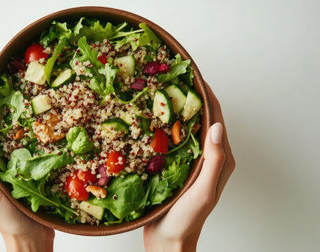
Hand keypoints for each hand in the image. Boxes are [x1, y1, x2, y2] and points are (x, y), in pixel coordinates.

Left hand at [0, 87, 54, 251]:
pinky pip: (26, 136)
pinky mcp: (25, 162)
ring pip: (8, 125)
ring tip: (27, 87)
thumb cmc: (6, 217)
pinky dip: (31, 122)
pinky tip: (44, 113)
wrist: (31, 236)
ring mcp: (8, 157)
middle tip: (12, 75)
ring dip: (15, 106)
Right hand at [143, 84, 235, 251]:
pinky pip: (171, 139)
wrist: (168, 240)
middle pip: (201, 117)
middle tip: (171, 76)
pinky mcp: (176, 165)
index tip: (191, 74)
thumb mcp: (203, 191)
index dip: (206, 94)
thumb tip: (216, 125)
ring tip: (158, 90)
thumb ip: (214, 160)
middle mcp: (208, 155)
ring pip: (185, 126)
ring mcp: (191, 159)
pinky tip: (148, 118)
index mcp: (220, 158)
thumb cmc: (187, 220)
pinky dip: (163, 125)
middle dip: (189, 96)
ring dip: (175, 108)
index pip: (216, 117)